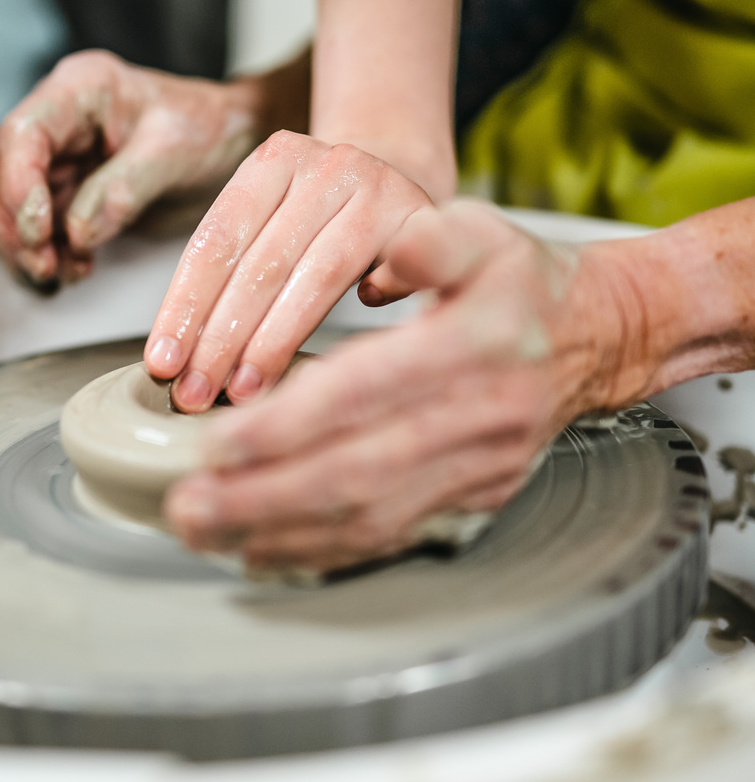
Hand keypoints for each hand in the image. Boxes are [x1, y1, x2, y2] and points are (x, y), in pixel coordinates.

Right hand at [0, 49, 307, 289]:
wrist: (236, 144)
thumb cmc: (211, 129)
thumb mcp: (177, 150)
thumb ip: (125, 188)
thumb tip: (77, 231)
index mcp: (80, 89)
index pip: (21, 134)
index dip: (17, 186)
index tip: (38, 230)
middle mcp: (58, 119)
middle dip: (10, 223)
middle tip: (43, 262)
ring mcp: (57, 157)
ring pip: (5, 203)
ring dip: (23, 245)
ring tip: (62, 271)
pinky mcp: (65, 191)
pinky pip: (33, 226)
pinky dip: (44, 254)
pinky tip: (73, 269)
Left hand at [143, 133, 430, 410]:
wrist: (401, 180)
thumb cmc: (321, 218)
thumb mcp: (273, 220)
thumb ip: (232, 273)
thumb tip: (178, 361)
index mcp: (274, 160)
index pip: (216, 240)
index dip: (185, 306)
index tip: (163, 363)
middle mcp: (327, 166)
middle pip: (261, 264)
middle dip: (221, 339)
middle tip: (195, 394)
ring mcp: (379, 189)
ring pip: (318, 277)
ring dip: (274, 343)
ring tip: (243, 393)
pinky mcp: (424, 220)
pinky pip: (395, 274)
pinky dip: (372, 307)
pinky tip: (347, 351)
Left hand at [165, 200, 646, 572]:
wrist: (595, 339)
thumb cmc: (523, 283)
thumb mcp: (485, 231)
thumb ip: (432, 239)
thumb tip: (384, 261)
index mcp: (472, 348)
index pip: (367, 393)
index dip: (290, 424)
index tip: (219, 442)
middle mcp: (476, 419)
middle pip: (358, 473)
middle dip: (264, 496)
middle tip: (187, 505)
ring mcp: (476, 469)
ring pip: (369, 516)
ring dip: (280, 532)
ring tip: (205, 531)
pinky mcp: (471, 498)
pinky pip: (389, 533)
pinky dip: (321, 549)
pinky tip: (262, 549)